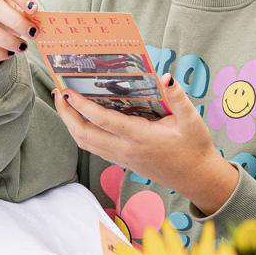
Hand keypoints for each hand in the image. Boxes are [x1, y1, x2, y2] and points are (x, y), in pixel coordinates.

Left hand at [51, 75, 236, 209]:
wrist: (196, 177)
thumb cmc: (194, 147)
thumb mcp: (192, 120)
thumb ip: (179, 97)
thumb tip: (166, 77)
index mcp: (140, 137)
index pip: (103, 121)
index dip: (82, 106)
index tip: (68, 91)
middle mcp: (126, 149)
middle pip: (84, 134)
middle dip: (67, 114)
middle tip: (58, 93)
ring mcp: (121, 157)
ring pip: (85, 143)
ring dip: (70, 124)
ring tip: (64, 104)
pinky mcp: (122, 161)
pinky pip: (94, 148)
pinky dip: (81, 133)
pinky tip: (81, 119)